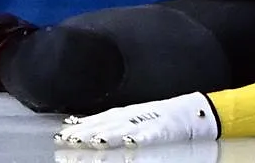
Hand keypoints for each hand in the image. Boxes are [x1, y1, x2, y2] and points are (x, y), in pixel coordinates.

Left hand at [54, 93, 220, 148]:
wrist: (193, 111)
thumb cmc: (159, 118)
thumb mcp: (130, 118)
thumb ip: (107, 123)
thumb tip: (78, 127)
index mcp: (124, 114)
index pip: (98, 119)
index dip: (80, 126)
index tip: (61, 134)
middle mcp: (133, 116)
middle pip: (106, 123)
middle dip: (87, 131)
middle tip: (69, 139)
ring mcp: (148, 121)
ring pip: (125, 128)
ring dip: (108, 133)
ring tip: (93, 140)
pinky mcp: (164, 129)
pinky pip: (151, 134)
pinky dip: (140, 137)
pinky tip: (130, 142)